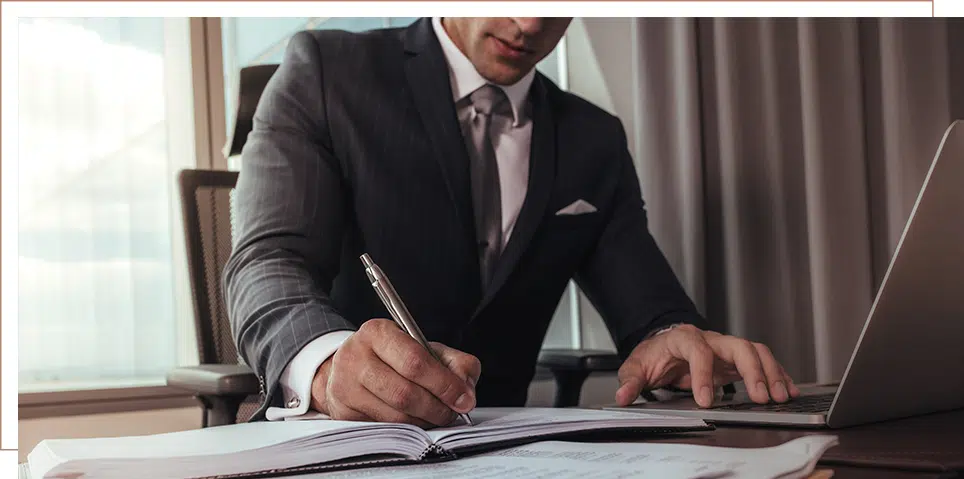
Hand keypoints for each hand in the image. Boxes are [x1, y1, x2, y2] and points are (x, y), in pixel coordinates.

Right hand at [310, 319, 480, 427]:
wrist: (351, 366)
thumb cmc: (392, 356)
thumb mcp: (425, 347)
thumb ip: (455, 363)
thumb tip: (466, 392)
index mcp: (377, 333)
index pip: (415, 362)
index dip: (444, 384)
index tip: (463, 398)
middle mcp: (355, 357)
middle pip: (404, 394)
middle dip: (437, 408)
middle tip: (453, 412)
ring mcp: (345, 387)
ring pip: (395, 417)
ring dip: (425, 421)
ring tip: (437, 415)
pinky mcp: (343, 413)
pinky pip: (384, 429)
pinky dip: (408, 428)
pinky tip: (417, 420)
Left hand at [614, 324, 799, 407]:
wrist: (663, 345)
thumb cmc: (654, 354)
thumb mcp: (636, 366)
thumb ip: (631, 380)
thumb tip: (624, 394)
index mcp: (684, 338)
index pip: (697, 351)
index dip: (702, 375)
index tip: (704, 400)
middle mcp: (710, 340)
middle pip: (738, 346)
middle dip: (752, 370)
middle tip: (760, 397)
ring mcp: (726, 349)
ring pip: (755, 352)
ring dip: (771, 373)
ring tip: (779, 396)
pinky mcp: (736, 360)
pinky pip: (762, 362)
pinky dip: (777, 375)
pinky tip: (787, 390)